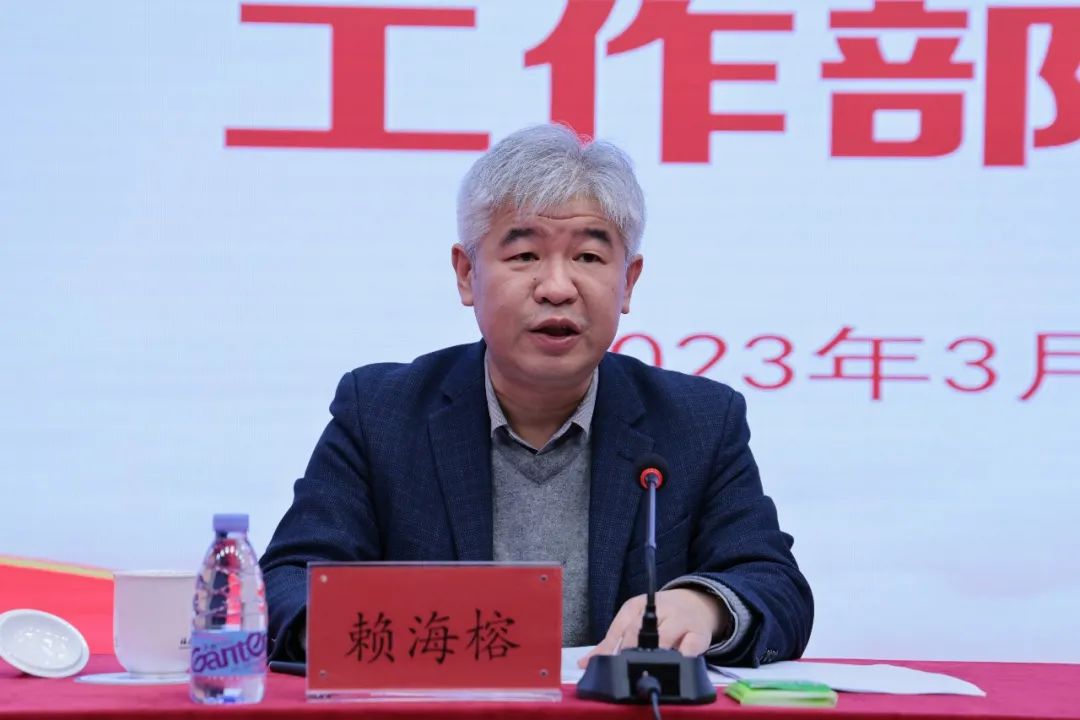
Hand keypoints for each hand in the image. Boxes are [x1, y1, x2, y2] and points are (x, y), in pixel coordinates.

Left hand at [577, 588, 728, 667]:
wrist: (696, 603)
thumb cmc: (660, 616)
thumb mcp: (633, 620)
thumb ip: (611, 643)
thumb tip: (585, 664)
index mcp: (637, 605)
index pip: (621, 625)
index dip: (612, 646)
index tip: (607, 662)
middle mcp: (659, 609)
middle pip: (641, 630)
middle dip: (631, 650)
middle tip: (625, 666)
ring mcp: (681, 620)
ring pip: (665, 637)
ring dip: (655, 654)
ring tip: (646, 668)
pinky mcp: (699, 634)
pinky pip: (690, 647)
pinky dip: (682, 657)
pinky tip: (674, 664)